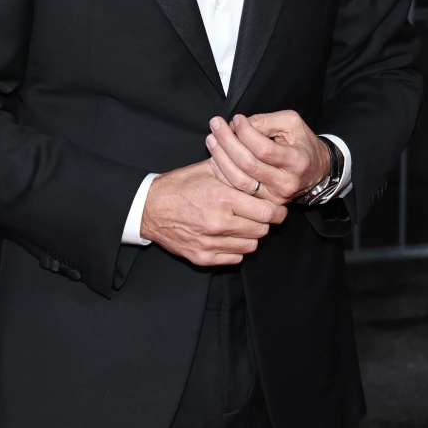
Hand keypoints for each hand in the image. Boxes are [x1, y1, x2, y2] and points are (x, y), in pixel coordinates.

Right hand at [140, 160, 286, 267]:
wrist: (148, 208)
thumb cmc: (178, 186)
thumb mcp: (207, 169)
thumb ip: (236, 171)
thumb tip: (261, 170)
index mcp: (222, 198)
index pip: (267, 212)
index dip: (277, 211)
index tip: (278, 209)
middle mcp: (218, 223)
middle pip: (262, 230)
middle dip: (265, 222)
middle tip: (260, 215)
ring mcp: (210, 243)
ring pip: (250, 246)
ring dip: (251, 235)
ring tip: (242, 224)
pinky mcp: (203, 257)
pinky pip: (235, 258)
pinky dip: (236, 248)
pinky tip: (229, 236)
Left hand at [206, 111, 329, 204]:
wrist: (317, 170)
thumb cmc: (303, 143)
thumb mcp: (291, 123)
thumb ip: (266, 122)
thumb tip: (238, 125)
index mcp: (297, 161)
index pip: (263, 149)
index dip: (246, 133)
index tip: (236, 119)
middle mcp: (286, 183)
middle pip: (248, 164)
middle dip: (227, 142)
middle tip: (215, 125)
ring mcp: (275, 197)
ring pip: (239, 180)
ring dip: (220, 158)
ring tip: (211, 139)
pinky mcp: (265, 203)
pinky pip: (238, 190)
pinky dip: (223, 174)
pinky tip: (215, 158)